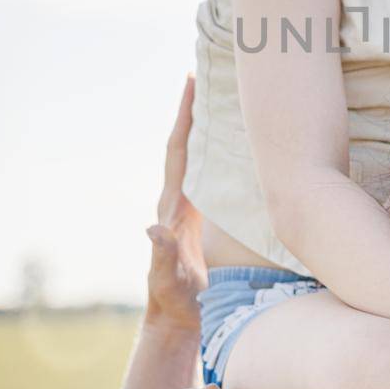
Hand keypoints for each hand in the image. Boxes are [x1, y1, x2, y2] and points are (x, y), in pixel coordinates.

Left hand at [144, 77, 206, 330]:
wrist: (178, 317)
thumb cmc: (175, 299)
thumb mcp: (167, 278)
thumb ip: (160, 254)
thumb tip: (150, 228)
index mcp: (174, 205)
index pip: (179, 151)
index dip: (184, 117)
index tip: (191, 82)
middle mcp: (181, 199)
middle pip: (189, 143)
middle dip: (196, 108)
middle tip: (209, 72)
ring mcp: (193, 206)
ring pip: (203, 155)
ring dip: (210, 125)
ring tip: (225, 95)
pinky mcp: (206, 217)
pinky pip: (215, 174)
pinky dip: (224, 151)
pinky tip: (239, 141)